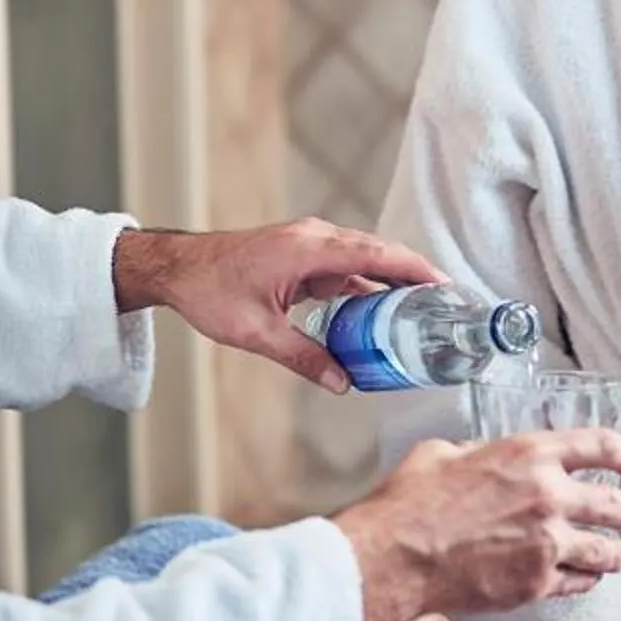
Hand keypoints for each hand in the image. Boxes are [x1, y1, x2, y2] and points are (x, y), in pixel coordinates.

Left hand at [113, 221, 439, 392]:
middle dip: (413, 276)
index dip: (414, 269)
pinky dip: (364, 285)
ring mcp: (308, 243)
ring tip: (419, 311)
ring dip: (389, 281)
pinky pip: (343, 266)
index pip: (375, 254)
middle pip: (378, 252)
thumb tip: (341, 383)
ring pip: (362, 259)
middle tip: (444, 304)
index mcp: (307, 249)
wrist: (176, 266)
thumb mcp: (257, 332)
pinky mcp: (301, 253)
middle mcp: (313, 237)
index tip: (444, 286)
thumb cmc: (208, 291)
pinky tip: (377, 312)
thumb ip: (303, 357)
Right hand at [334, 430, 620, 620]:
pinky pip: (578, 583)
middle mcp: (549, 497)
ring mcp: (548, 544)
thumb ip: (478, 452)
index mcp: (529, 455)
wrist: (397, 557)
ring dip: (614, 553)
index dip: (620, 453)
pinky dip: (584, 580)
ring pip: (608, 552)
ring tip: (616, 555)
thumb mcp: (444, 453)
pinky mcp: (537, 584)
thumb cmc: (410, 503)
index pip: (598, 446)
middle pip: (615, 504)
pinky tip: (582, 578)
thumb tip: (484, 457)